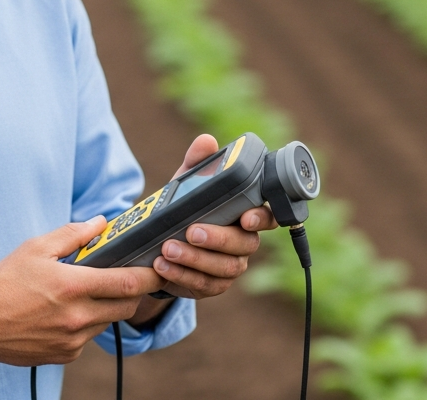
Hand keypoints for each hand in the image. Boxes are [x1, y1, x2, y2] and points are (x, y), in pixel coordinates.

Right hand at [0, 219, 161, 397]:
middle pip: (127, 306)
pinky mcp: (65, 355)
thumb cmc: (3, 283)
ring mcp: (72, 339)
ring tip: (81, 292)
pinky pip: (88, 337)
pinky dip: (85, 323)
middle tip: (124, 277)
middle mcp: (76, 317)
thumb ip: (73, 234)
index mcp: (71, 286)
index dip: (149, 276)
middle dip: (132, 291)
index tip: (158, 267)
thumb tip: (100, 223)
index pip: (127, 283)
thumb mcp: (35, 248)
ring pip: (107, 321)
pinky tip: (63, 312)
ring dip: (105, 306)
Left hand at [153, 134, 277, 299]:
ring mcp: (231, 266)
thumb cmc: (184, 209)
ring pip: (224, 267)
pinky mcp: (213, 285)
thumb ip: (197, 164)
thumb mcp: (186, 185)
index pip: (267, 216)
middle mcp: (244, 242)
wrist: (160, 245)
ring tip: (167, 249)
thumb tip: (206, 141)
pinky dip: (182, 274)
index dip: (262, 218)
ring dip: (194, 259)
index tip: (245, 217)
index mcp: (245, 214)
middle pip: (244, 244)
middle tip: (191, 231)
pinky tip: (162, 266)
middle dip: (217, 238)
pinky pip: (204, 284)